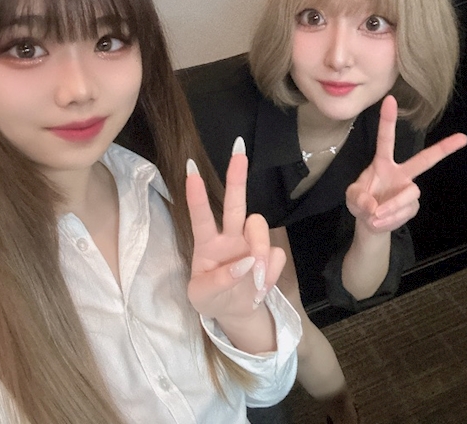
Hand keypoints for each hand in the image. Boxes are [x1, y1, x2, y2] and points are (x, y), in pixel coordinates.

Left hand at [185, 137, 286, 321]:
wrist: (235, 313)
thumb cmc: (211, 299)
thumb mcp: (203, 296)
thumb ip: (219, 281)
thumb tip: (246, 263)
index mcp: (207, 244)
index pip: (201, 216)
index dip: (196, 196)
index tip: (190, 169)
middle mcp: (229, 236)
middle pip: (235, 203)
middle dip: (236, 177)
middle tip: (238, 152)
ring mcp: (251, 244)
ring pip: (259, 226)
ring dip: (260, 249)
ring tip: (255, 279)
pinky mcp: (270, 256)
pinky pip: (276, 254)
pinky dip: (269, 272)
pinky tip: (259, 286)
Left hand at [345, 95, 466, 232]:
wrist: (369, 222)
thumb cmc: (361, 202)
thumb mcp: (351, 197)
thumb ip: (358, 198)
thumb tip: (374, 205)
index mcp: (382, 163)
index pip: (386, 139)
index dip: (388, 120)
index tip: (390, 99)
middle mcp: (400, 173)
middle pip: (425, 159)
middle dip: (444, 148)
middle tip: (463, 138)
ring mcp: (409, 189)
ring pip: (409, 193)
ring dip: (391, 206)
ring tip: (375, 216)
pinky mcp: (413, 206)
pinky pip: (406, 210)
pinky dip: (391, 218)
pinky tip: (381, 220)